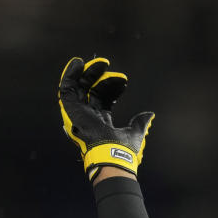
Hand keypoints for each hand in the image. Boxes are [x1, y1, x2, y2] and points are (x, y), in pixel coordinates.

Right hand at [58, 57, 154, 180]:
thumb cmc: (124, 150)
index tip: (123, 81)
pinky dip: (70, 74)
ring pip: (79, 87)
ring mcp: (79, 112)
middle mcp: (88, 115)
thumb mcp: (135, 132)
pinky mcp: (70, 108)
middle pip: (91, 90)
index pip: (103, 98)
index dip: (112, 87)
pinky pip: (66, 88)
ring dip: (88, 73)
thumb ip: (141, 123)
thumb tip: (150, 115)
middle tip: (109, 66)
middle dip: (101, 77)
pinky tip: (78, 63)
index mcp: (101, 121)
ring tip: (99, 62)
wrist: (114, 154)